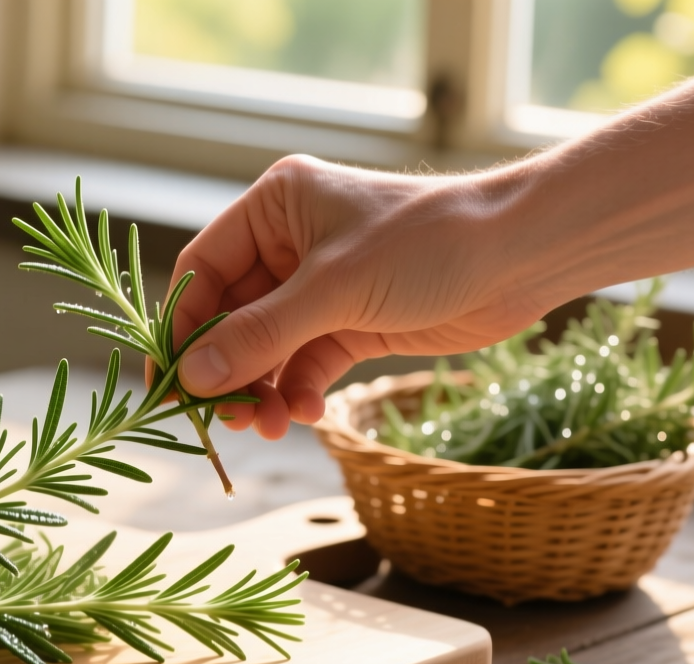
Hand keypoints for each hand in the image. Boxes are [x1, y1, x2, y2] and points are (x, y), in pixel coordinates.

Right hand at [169, 155, 547, 438]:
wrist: (524, 255)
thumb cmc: (429, 243)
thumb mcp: (333, 289)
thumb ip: (258, 336)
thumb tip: (191, 378)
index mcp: (273, 208)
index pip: (202, 272)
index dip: (182, 330)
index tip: (170, 385)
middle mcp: (288, 244)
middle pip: (229, 318)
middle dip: (226, 371)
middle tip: (225, 420)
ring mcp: (320, 287)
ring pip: (265, 348)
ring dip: (260, 390)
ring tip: (268, 425)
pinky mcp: (351, 322)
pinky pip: (303, 364)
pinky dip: (297, 392)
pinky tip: (306, 414)